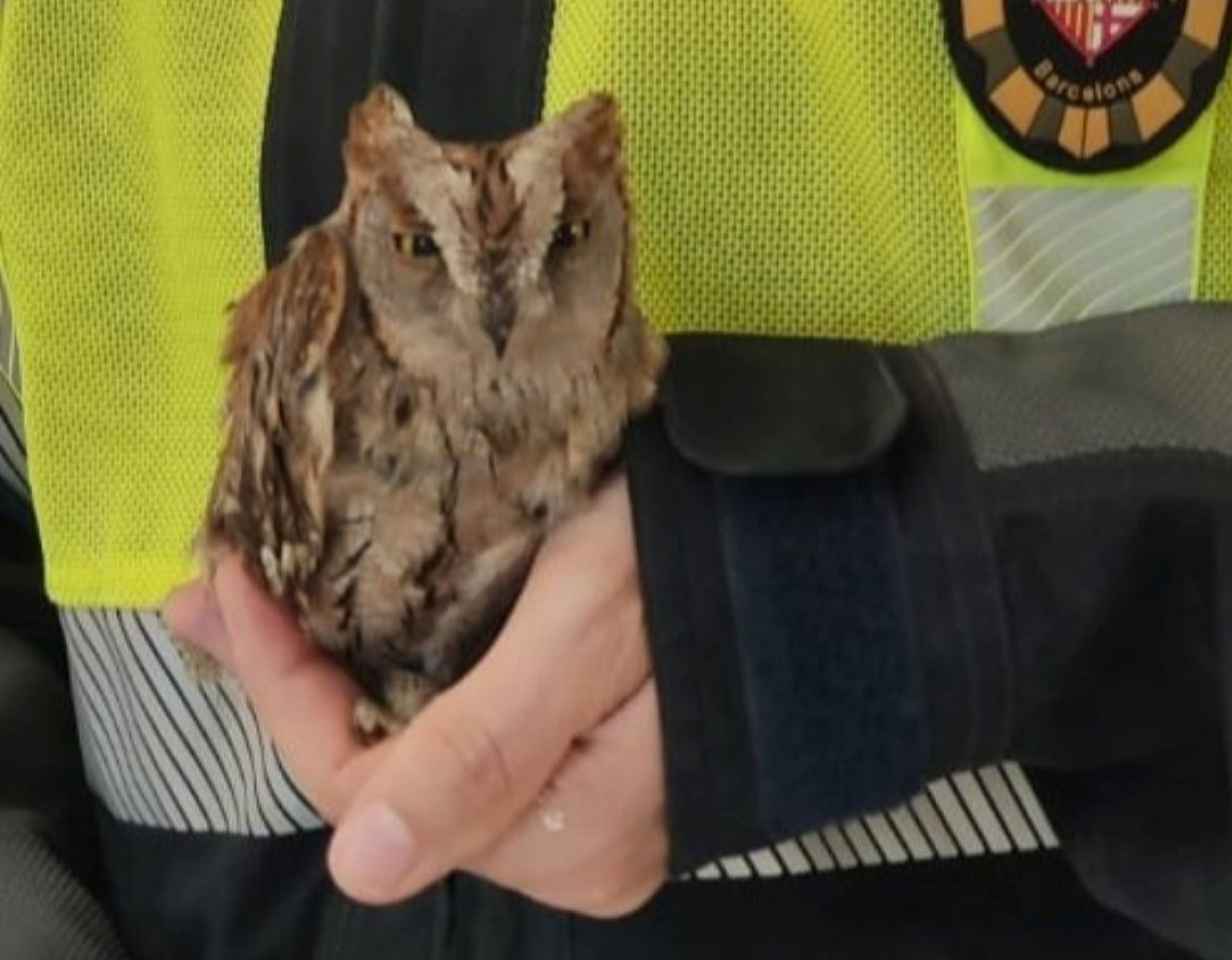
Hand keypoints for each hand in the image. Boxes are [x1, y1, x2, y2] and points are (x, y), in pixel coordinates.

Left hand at [164, 476, 668, 916]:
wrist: (838, 519)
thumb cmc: (717, 549)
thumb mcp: (589, 624)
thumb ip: (485, 749)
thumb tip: (363, 870)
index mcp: (575, 834)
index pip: (370, 790)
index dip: (283, 689)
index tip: (227, 579)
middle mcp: (580, 851)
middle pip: (389, 783)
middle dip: (301, 680)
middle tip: (229, 580)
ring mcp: (596, 813)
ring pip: (426, 760)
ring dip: (347, 676)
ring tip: (277, 594)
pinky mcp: (607, 766)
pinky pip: (476, 741)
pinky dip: (412, 678)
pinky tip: (371, 623)